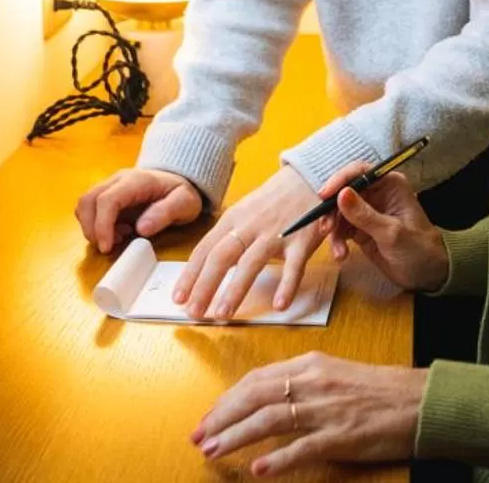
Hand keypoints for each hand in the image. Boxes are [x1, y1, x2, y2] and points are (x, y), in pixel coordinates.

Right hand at [74, 167, 202, 254]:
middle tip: (107, 247)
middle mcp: (117, 179)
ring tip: (117, 238)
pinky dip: (95, 224)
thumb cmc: (182, 193)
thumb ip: (165, 213)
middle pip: (87, 200)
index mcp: (136, 181)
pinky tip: (116, 232)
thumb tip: (141, 228)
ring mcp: (110, 185)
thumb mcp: (184, 203)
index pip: (107, 200)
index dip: (102, 225)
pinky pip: (90, 208)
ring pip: (84, 203)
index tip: (107, 247)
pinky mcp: (107, 194)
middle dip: (90, 228)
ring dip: (91, 226)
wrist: (179, 179)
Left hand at [173, 166, 324, 318]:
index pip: (205, 249)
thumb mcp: (245, 211)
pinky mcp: (302, 239)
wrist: (311, 175)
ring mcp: (277, 232)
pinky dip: (287, 286)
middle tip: (193, 312)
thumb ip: (228, 236)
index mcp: (233, 218)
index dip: (190, 275)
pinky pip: (294, 266)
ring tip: (222, 314)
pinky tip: (279, 305)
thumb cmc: (275, 199)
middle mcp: (251, 225)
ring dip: (235, 290)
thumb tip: (206, 268)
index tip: (178, 298)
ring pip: (251, 263)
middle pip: (221, 257)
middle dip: (204, 286)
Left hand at [193, 351, 426, 475]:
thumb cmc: (379, 390)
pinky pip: (303, 448)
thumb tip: (265, 398)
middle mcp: (314, 382)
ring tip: (213, 450)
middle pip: (255, 396)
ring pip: (270, 420)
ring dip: (236, 436)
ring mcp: (327, 409)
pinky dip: (278, 459)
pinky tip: (258, 469)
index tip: (208, 416)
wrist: (419, 400)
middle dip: (221, 417)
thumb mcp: (334, 374)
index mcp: (311, 365)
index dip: (227, 399)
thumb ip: (300, 383)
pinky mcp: (342, 435)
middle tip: (198, 436)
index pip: (257, 379)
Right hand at [314, 161, 448, 292]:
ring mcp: (367, 212)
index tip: (324, 196)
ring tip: (339, 251)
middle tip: (326, 228)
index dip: (339, 180)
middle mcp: (376, 193)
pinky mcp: (360, 229)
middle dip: (332, 210)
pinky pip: (341, 229)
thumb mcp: (391, 233)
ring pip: (339, 212)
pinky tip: (341, 255)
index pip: (359, 172)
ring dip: (334, 231)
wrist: (427, 274)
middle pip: (343, 192)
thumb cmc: (418, 249)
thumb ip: (365, 215)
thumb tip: (341, 194)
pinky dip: (337, 241)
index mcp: (389, 185)